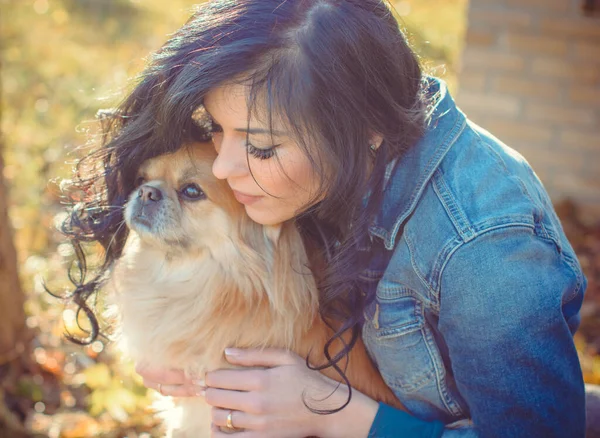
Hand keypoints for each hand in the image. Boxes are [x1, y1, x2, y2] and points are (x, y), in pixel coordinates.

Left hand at [204, 347, 378, 437]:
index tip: (213, 375)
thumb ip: (254, 354)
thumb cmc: (306, 380)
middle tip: (214, 389)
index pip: (218, 378)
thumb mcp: (285, 358)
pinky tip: (220, 425)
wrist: (327, 410)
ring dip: (216, 409)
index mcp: (260, 379)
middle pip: (214, 398)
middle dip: (210, 391)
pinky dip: (218, 432)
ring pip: (219, 417)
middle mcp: (256, 402)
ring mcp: (258, 424)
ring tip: (222, 404)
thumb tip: (227, 352)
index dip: (210, 376)